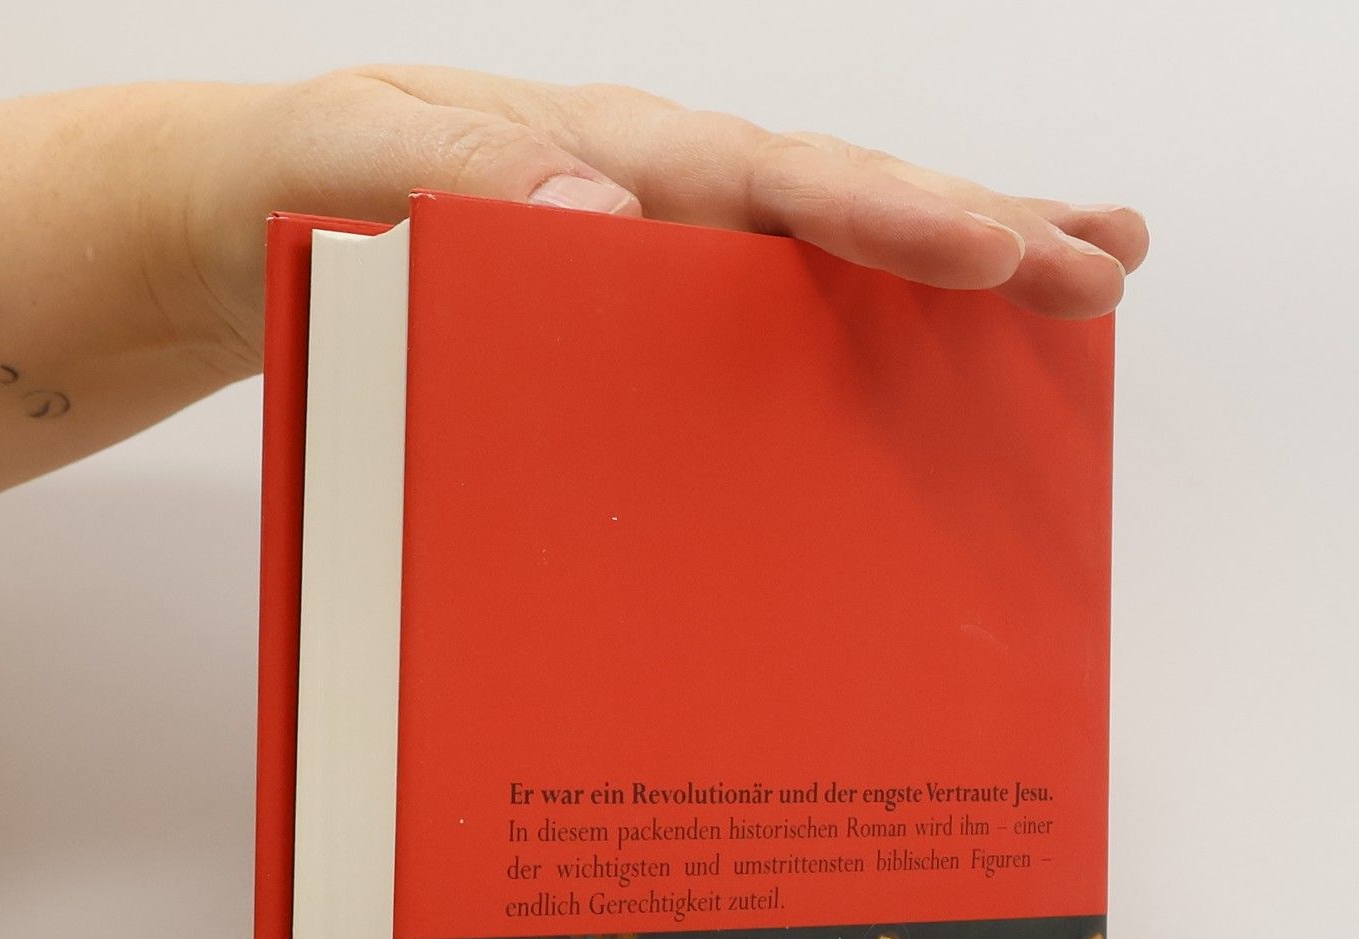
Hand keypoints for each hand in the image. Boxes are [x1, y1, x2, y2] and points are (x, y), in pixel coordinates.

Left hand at [173, 67, 1147, 365]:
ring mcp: (668, 255)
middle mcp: (665, 199)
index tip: (994, 250)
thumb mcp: (349, 176)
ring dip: (962, 271)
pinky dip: (864, 332)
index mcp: (613, 158)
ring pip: (835, 261)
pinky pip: (774, 323)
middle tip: (1108, 265)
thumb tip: (609, 219)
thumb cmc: (298, 188)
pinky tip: (932, 361)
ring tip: (1088, 274)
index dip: (889, 220)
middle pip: (848, 208)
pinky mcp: (649, 318)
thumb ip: (461, 186)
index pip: (778, 186)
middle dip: (985, 234)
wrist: (250, 221)